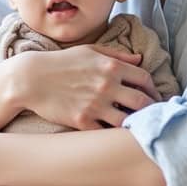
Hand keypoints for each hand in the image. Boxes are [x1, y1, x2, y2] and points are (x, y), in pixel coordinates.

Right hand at [11, 45, 159, 129]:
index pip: (145, 79)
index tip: (154, 97)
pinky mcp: (82, 121)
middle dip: (152, 110)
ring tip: (137, 127)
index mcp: (110, 66)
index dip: (153, 89)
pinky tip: (115, 134)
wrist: (31, 78)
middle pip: (142, 102)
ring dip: (134, 124)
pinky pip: (106, 132)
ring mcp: (95, 105)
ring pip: (128, 120)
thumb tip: (140, 58)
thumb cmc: (61, 62)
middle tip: (154, 116)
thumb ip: (117, 55)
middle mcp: (106, 85)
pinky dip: (112, 133)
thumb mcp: (89, 51)